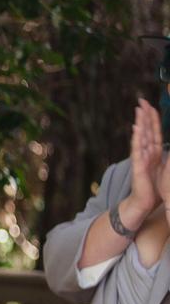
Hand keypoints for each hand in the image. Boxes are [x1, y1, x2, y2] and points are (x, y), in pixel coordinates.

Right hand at [123, 97, 165, 224]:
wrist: (144, 202)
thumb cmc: (153, 188)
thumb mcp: (164, 169)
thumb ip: (165, 157)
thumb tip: (167, 148)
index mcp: (154, 152)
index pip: (153, 131)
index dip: (152, 118)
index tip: (149, 105)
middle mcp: (146, 153)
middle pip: (146, 130)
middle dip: (144, 115)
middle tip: (141, 101)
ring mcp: (141, 158)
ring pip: (142, 137)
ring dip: (140, 123)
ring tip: (139, 110)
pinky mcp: (138, 166)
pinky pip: (138, 150)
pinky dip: (137, 139)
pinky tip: (137, 129)